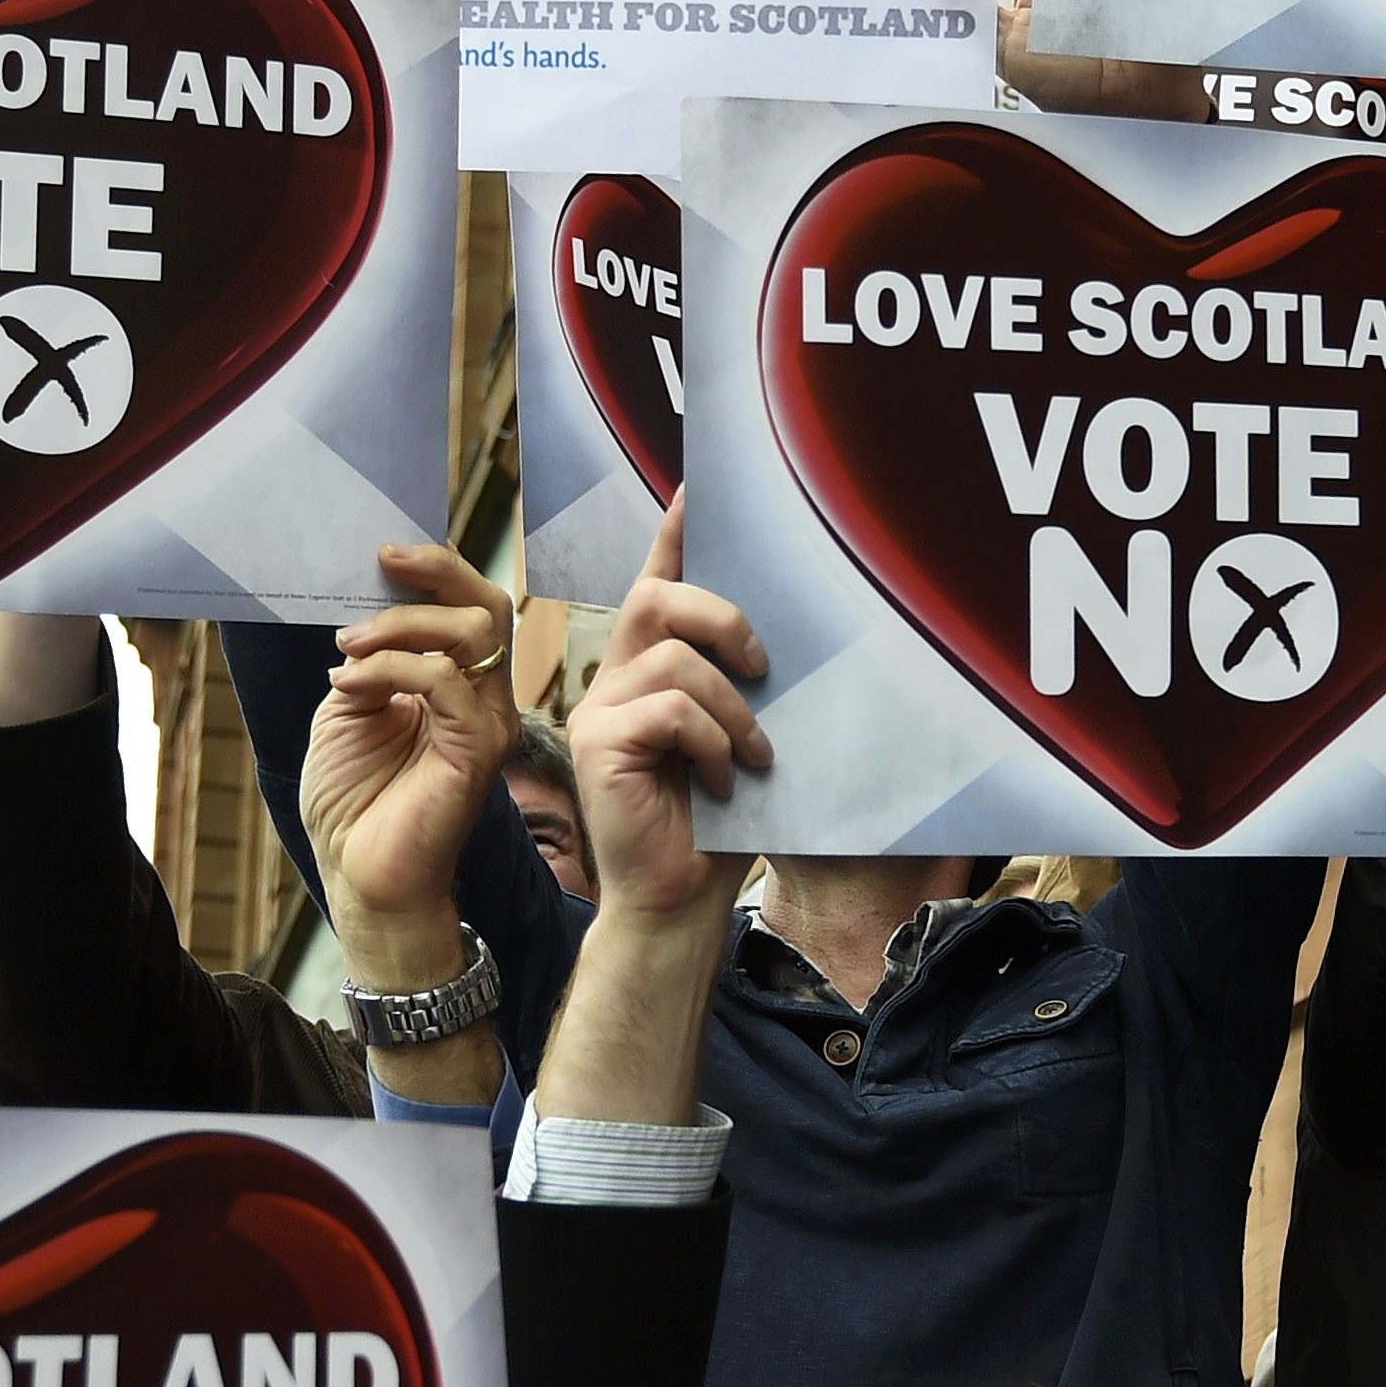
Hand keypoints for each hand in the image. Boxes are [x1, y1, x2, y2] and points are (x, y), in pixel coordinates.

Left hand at [297, 544, 520, 931]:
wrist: (360, 878)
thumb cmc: (353, 804)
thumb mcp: (349, 710)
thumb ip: (369, 661)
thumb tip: (365, 617)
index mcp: (461, 685)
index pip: (471, 605)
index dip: (436, 568)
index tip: (382, 553)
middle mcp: (485, 699)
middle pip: (489, 604)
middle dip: (436, 572)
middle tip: (382, 562)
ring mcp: (488, 723)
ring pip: (474, 632)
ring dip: (401, 624)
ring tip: (348, 646)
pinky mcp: (477, 751)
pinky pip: (443, 681)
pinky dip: (390, 668)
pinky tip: (347, 682)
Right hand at [573, 493, 769, 930]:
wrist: (678, 901)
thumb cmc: (714, 826)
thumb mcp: (738, 739)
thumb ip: (741, 688)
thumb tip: (786, 642)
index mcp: (647, 668)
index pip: (656, 581)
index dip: (674, 533)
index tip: (698, 484)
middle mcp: (613, 677)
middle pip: (655, 599)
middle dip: (722, 617)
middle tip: (764, 666)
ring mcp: (599, 710)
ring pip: (674, 661)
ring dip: (732, 708)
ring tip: (752, 757)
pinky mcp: (599, 745)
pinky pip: (669, 711)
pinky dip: (712, 743)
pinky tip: (723, 782)